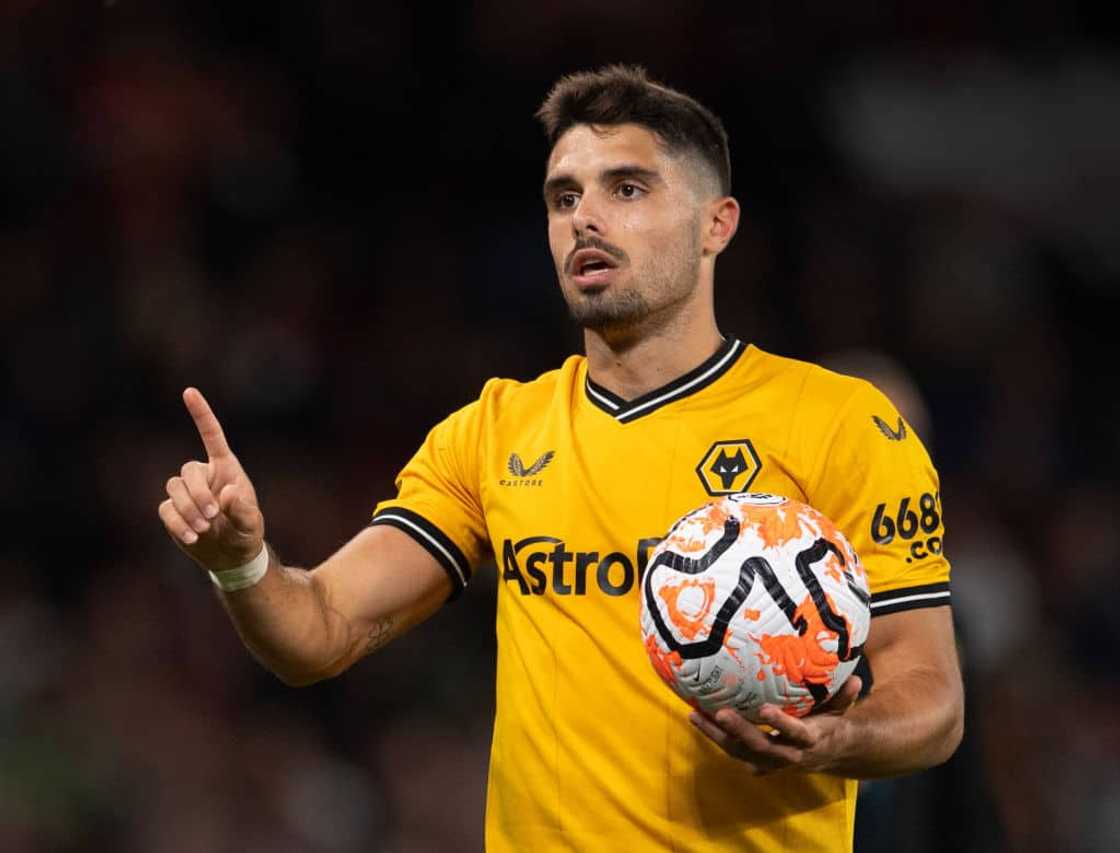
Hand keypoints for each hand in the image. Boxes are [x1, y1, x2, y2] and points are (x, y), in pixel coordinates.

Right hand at [158, 388, 263, 571]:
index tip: (189, 391)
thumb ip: (242, 508)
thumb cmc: (246, 532)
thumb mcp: (251, 523)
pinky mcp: (173, 511)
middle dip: (197, 494)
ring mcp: (186, 493)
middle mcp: (204, 475)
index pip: (211, 435)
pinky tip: (192, 537)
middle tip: (211, 516)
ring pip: (173, 488)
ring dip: (187, 509)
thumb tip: (226, 492)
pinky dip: (177, 523)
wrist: (232, 555)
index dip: (201, 414)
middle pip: (188, 472)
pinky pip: (166, 510)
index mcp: (226, 468)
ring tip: (204, 529)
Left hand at [688, 675, 861, 775]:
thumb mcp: (839, 712)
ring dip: (718, 736)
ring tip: (696, 715)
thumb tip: (857, 679)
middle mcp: (790, 755)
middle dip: (741, 732)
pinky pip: (734, 750)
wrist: (827, 756)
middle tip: (721, 713)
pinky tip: (698, 718)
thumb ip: (844, 697)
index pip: (797, 734)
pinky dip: (716, 736)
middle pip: (762, 747)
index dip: (781, 725)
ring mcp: (772, 760)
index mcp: (811, 740)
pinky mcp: (759, 760)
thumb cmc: (829, 724)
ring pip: (741, 752)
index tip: (765, 710)